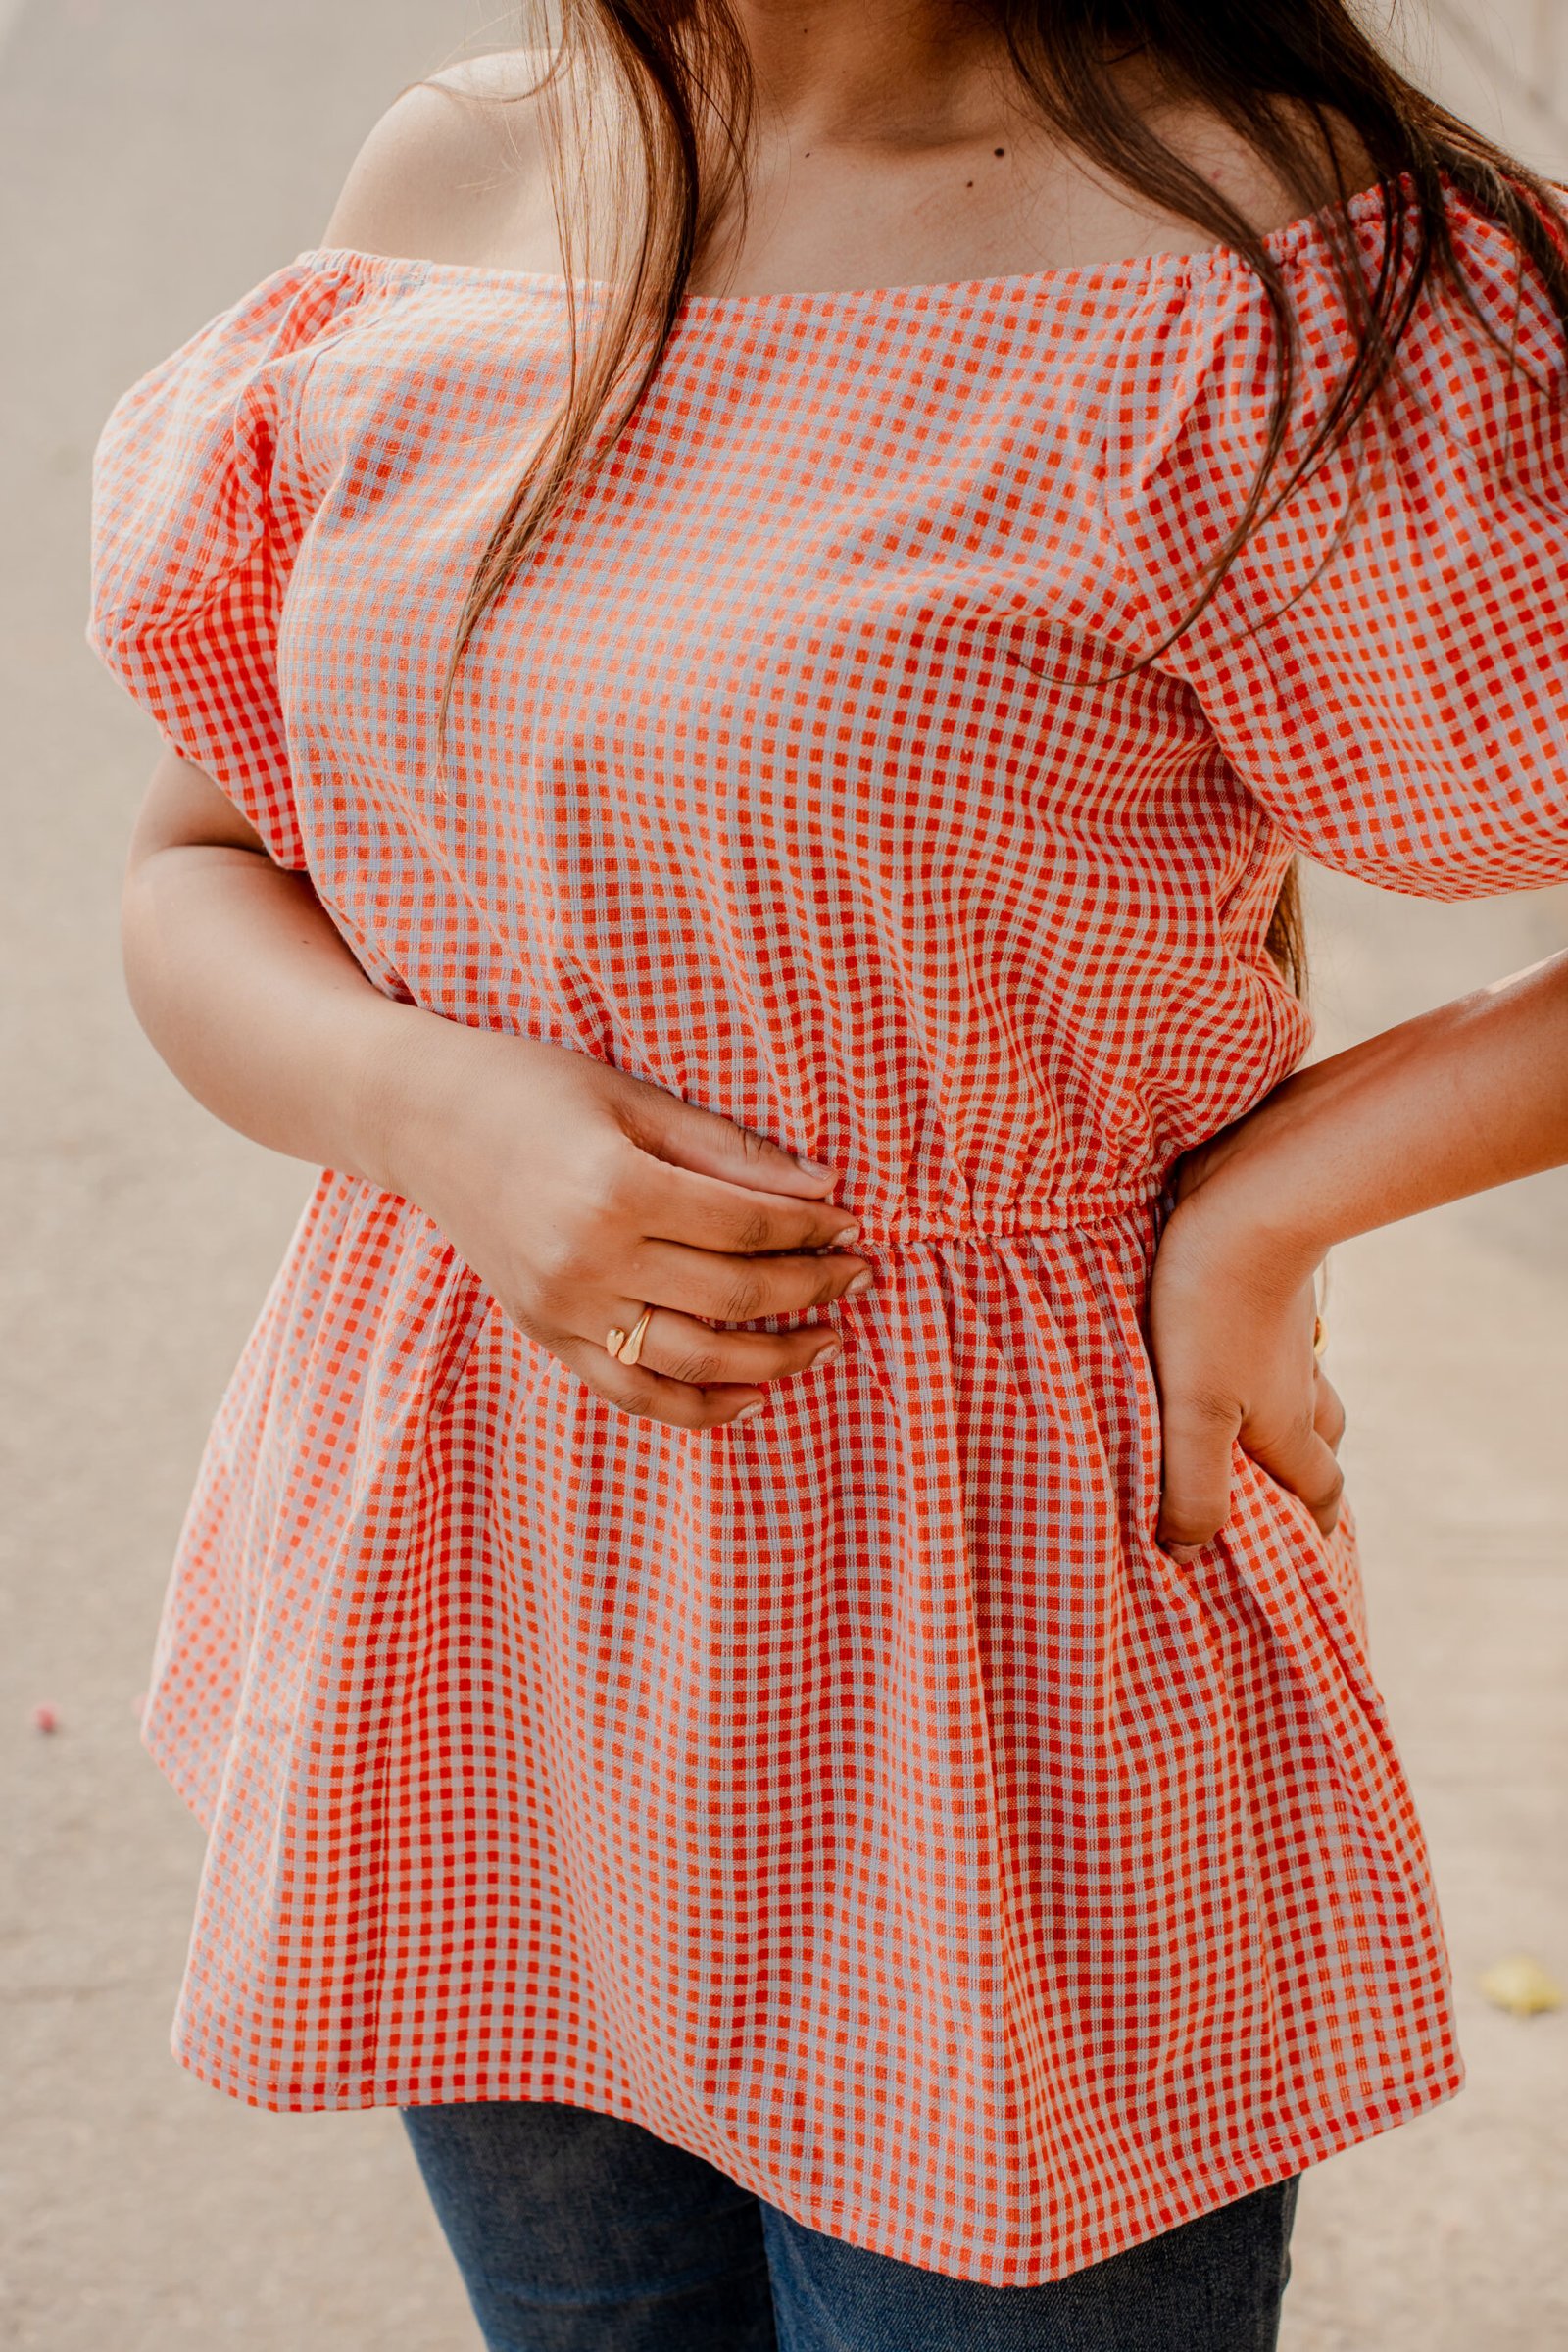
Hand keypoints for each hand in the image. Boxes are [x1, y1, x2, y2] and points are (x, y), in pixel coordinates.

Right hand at [384, 1023, 872, 1428]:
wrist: (421, 1120)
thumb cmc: (533, 1087)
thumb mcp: (634, 1098)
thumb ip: (729, 1150)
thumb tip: (823, 1189)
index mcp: (616, 1189)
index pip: (747, 1227)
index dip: (812, 1231)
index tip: (852, 1222)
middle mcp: (589, 1261)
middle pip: (733, 1297)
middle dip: (811, 1289)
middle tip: (859, 1277)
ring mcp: (564, 1308)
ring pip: (694, 1361)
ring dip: (775, 1360)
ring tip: (828, 1340)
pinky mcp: (547, 1334)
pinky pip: (635, 1393)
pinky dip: (700, 1406)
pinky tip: (754, 1395)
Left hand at [1148, 1139, 1346, 1562]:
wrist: (1249, 1199)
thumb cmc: (1214, 1307)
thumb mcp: (1194, 1411)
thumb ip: (1193, 1487)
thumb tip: (1188, 1553)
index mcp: (1288, 1425)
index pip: (1317, 1491)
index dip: (1314, 1524)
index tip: (1308, 1549)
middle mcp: (1298, 1383)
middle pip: (1321, 1441)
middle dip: (1307, 1473)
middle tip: (1285, 1494)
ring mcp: (1286, 1332)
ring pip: (1303, 1385)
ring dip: (1289, 1412)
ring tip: (1255, 1426)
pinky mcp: (1265, 1287)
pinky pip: (1273, 1336)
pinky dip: (1260, 1356)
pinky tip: (1224, 1346)